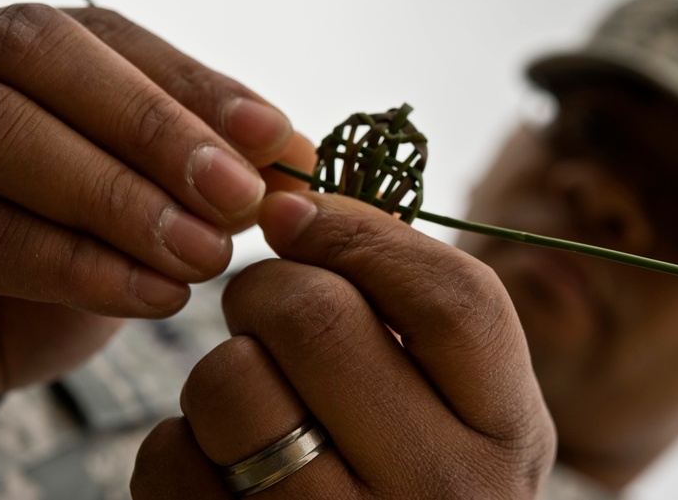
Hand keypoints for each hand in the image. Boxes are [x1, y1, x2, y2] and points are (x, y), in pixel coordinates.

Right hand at [0, 4, 313, 453]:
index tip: (275, 139)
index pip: (99, 32)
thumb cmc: (49, 269)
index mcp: (1, 59)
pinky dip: (83, 264)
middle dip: (156, 123)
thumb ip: (203, 172)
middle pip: (34, 50)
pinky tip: (157, 295)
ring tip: (208, 255)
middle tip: (242, 196)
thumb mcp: (136, 211)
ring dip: (122, 193)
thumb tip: (295, 155)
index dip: (193, 81)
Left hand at [132, 191, 555, 498]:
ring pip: (230, 380)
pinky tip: (223, 463)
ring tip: (252, 393)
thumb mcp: (468, 410)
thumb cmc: (424, 483)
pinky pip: (169, 458)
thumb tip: (297, 206)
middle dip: (266, 286)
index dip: (358, 231)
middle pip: (318, 318)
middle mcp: (441, 491)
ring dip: (222, 366)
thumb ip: (421, 316)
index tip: (295, 211)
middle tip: (262, 302)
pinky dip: (180, 442)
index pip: (451, 297)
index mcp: (507, 433)